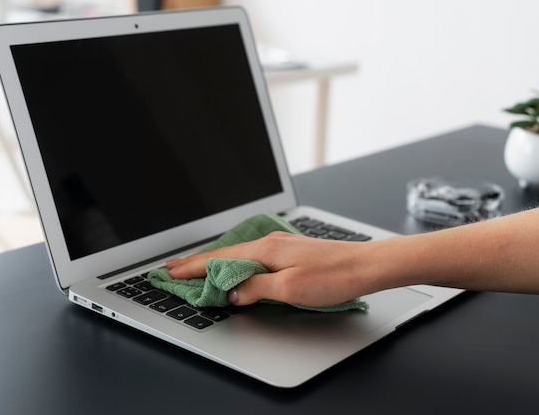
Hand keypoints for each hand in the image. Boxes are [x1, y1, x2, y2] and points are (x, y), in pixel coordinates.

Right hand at [166, 231, 371, 306]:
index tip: (173, 272)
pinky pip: (252, 257)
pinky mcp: (290, 252)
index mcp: (265, 250)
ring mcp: (280, 246)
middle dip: (198, 262)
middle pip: (225, 253)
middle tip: (174, 267)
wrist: (365, 265)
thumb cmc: (333, 276)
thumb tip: (232, 293)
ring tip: (197, 267)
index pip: (220, 259)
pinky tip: (235, 267)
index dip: (194, 267)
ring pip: (238, 254)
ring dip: (216, 262)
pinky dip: (235, 262)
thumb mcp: (289, 289)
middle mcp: (269, 244)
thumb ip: (256, 289)